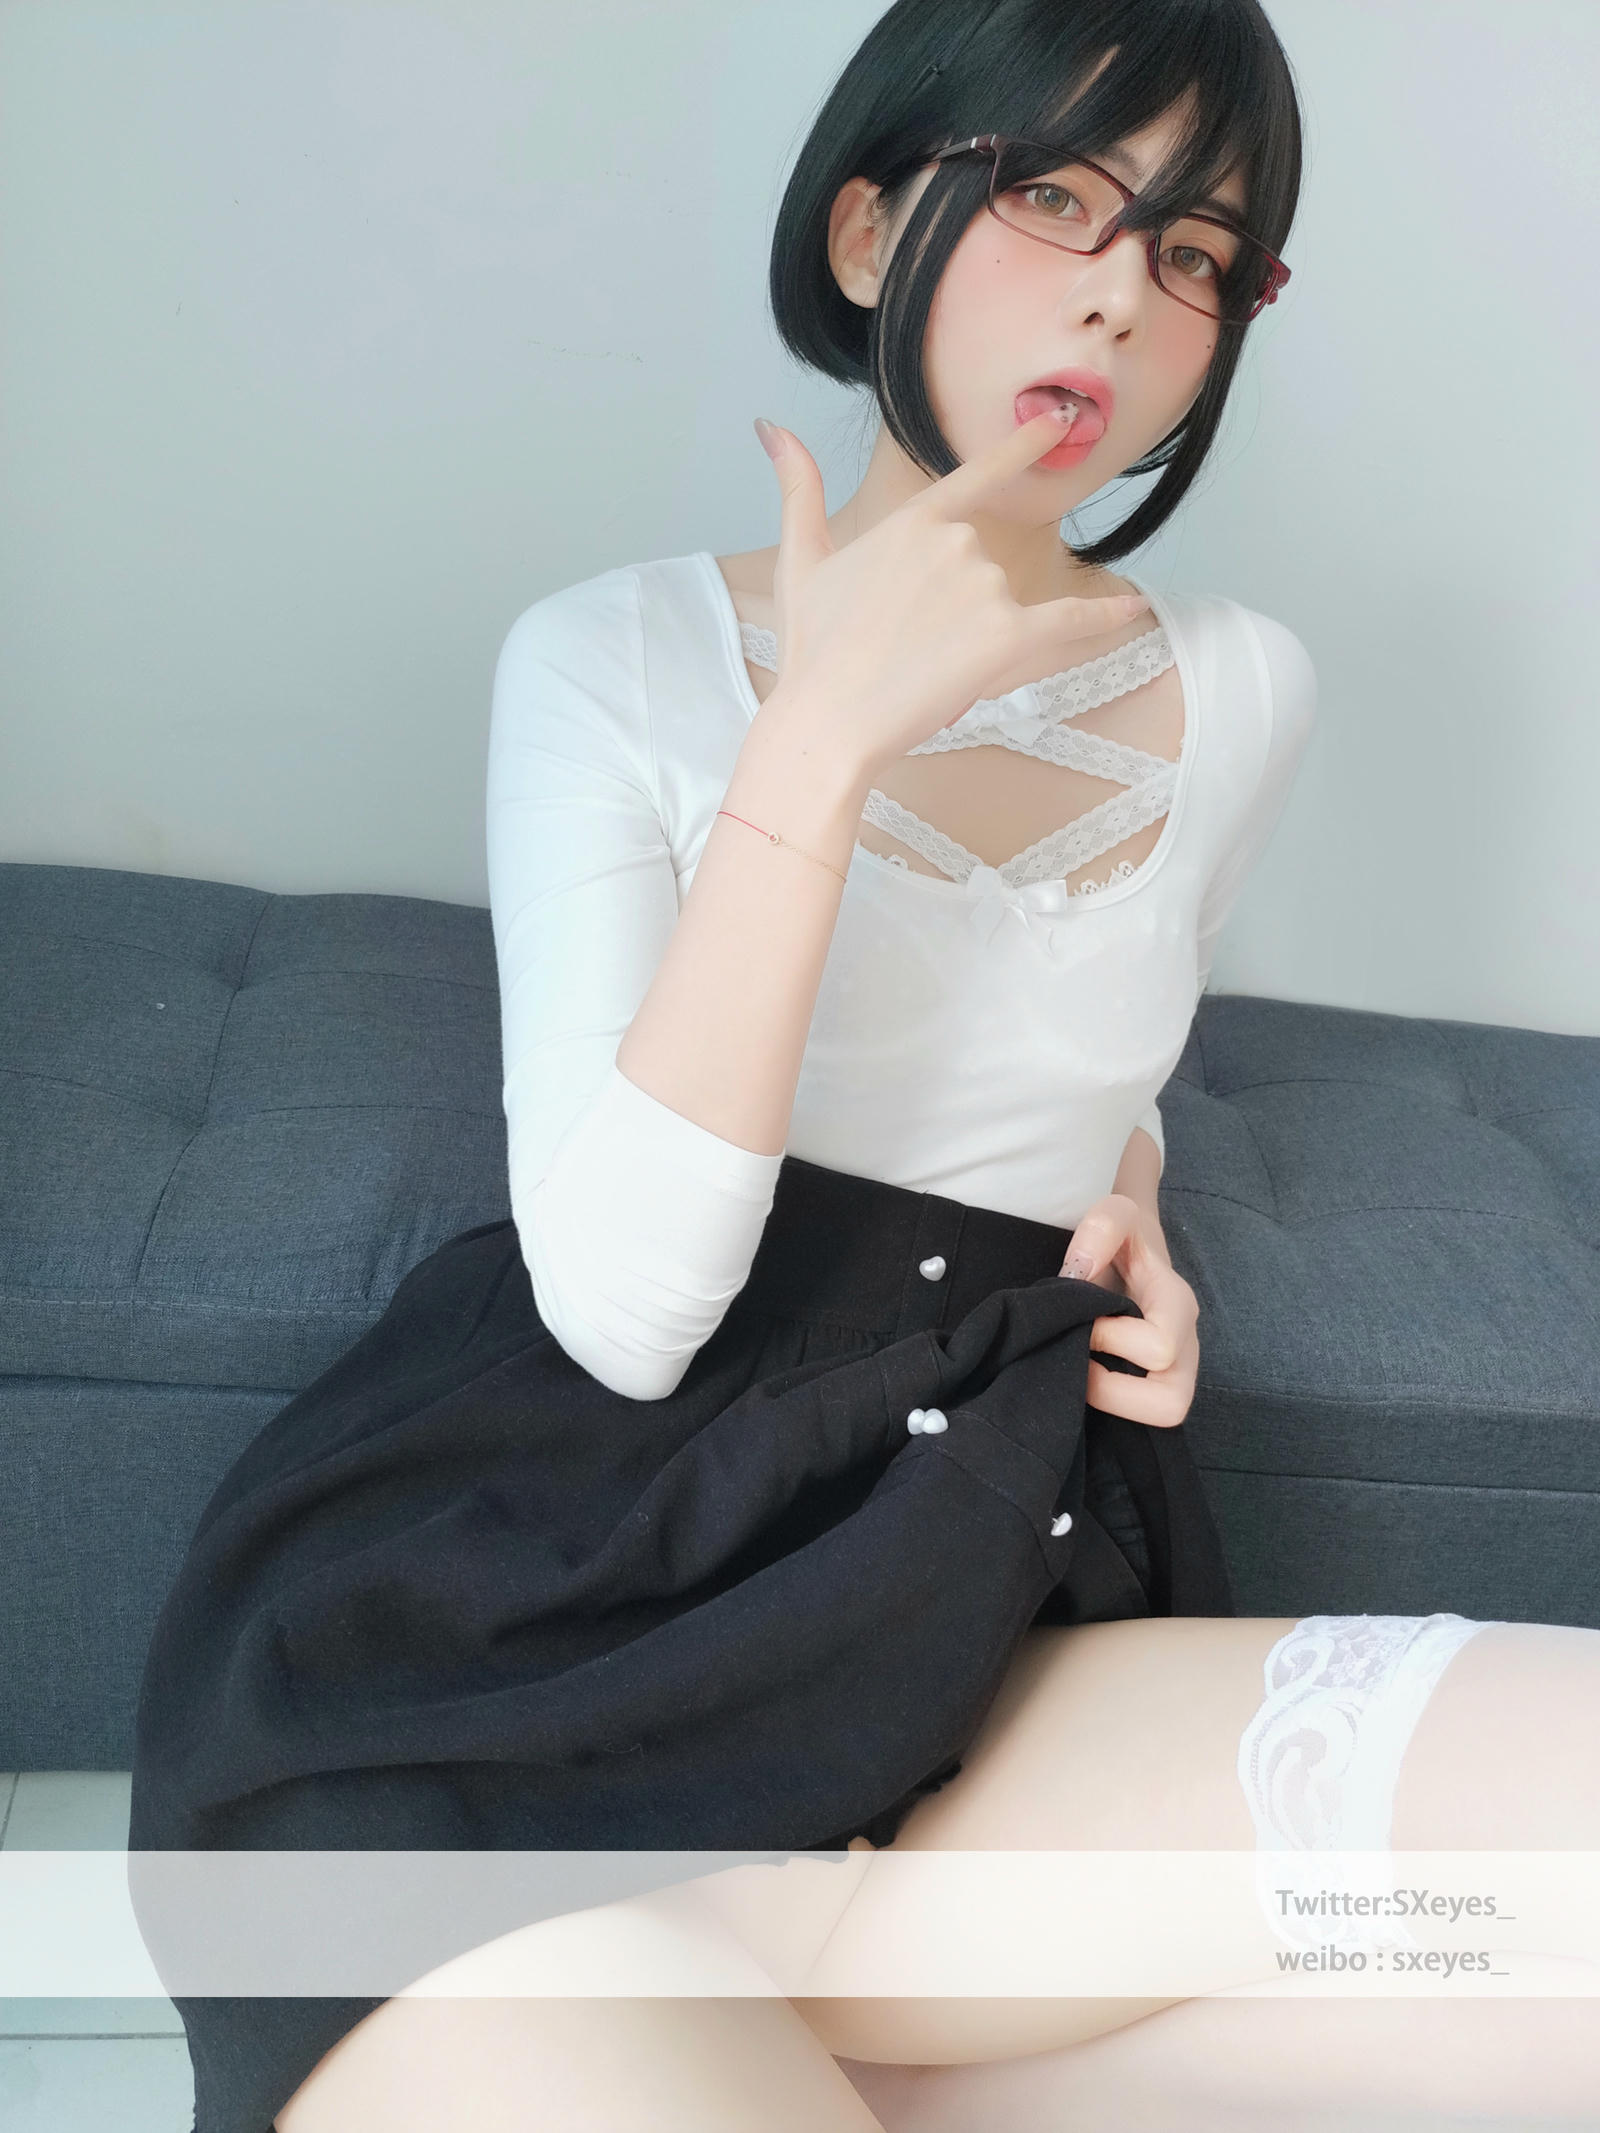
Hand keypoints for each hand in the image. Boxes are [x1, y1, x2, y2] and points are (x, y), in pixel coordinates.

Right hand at [752, 406, 1151, 777]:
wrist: (827, 721)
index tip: (1055, 421)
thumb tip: (772, 426)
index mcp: (912, 522)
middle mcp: (956, 543)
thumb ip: (798, 489)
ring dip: (975, 638)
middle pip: (980, 569)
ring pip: (1002, 606)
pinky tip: (1135, 610)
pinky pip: (1070, 622)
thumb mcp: (801, 561)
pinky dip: (1104, 617)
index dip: (1020, 446)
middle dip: (952, 608)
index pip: (978, 476)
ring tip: (920, 670)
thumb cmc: (812, 651)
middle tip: (900, 650)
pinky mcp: (1007, 637)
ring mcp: (984, 588)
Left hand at [1058, 1194, 1198, 1428]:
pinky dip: (1109, 1405)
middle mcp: (1185, 1345)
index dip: (1112, 1341)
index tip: (1084, 1320)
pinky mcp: (1154, 1384)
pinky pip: (1141, 1415)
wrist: (1132, 1246)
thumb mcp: (1115, 1212)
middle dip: (1115, 1391)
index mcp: (1177, 1305)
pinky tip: (1084, 1376)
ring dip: (1113, 1403)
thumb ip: (1102, 1228)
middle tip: (1081, 1361)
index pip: (1160, 1348)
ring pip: (1160, 1416)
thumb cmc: (1124, 1235)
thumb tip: (1079, 1272)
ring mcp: (1174, 1370)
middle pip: (1171, 1404)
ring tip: (1082, 1371)